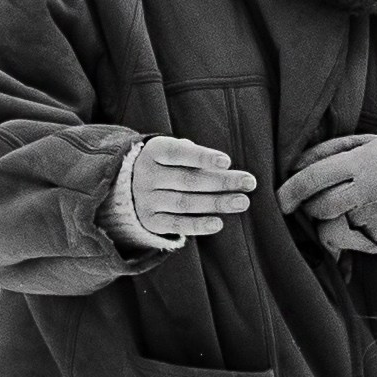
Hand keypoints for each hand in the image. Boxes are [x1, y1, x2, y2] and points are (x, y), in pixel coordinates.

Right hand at [114, 135, 257, 252]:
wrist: (126, 187)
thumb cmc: (165, 164)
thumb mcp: (173, 152)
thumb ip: (195, 156)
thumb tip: (225, 169)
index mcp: (153, 152)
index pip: (179, 153)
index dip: (202, 157)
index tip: (227, 161)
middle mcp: (146, 175)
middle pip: (188, 180)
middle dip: (222, 182)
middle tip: (249, 183)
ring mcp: (146, 200)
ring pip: (185, 203)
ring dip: (216, 203)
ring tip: (242, 201)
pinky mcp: (150, 221)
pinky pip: (176, 225)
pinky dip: (197, 225)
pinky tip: (218, 223)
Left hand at [275, 133, 376, 256]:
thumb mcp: (365, 143)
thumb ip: (327, 150)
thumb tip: (292, 165)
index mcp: (362, 161)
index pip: (314, 177)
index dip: (291, 191)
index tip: (278, 201)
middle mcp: (369, 189)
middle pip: (320, 208)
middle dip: (312, 208)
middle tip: (323, 202)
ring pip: (333, 230)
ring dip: (331, 226)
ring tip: (349, 214)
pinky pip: (353, 244)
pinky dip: (353, 239)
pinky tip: (367, 224)